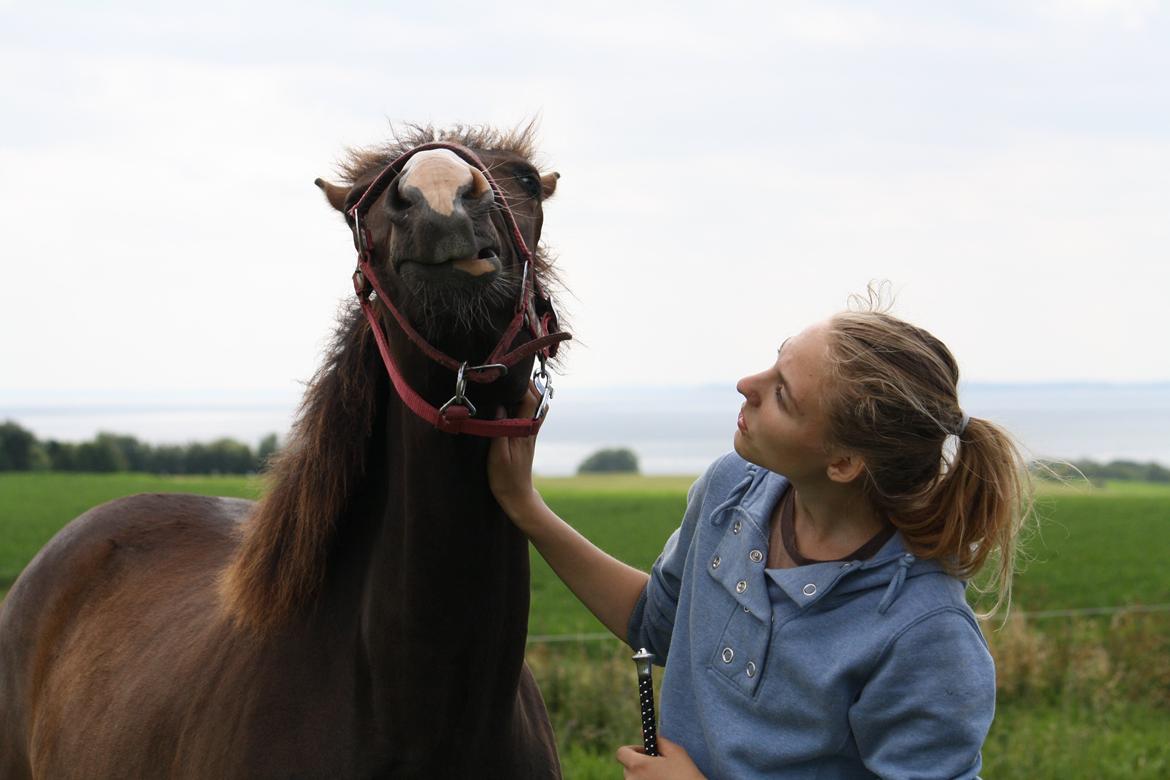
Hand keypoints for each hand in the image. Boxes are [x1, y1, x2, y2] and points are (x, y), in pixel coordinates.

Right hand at [487, 383, 542, 523]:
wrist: (517, 496)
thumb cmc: (506, 478)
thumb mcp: (498, 456)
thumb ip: (499, 430)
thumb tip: (498, 406)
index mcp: (524, 430)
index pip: (530, 399)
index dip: (523, 383)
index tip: (510, 371)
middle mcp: (530, 428)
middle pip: (535, 398)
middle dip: (526, 382)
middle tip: (511, 369)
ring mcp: (528, 432)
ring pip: (532, 405)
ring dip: (525, 391)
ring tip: (510, 380)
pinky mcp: (524, 436)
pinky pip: (526, 413)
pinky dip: (521, 402)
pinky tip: (508, 399)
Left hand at [615, 737, 705, 778]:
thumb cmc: (686, 774)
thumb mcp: (675, 753)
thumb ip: (658, 741)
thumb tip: (644, 732)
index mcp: (638, 765)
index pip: (621, 753)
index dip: (631, 749)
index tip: (644, 751)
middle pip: (627, 767)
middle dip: (639, 763)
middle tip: (657, 763)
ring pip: (634, 779)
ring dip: (643, 775)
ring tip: (663, 775)